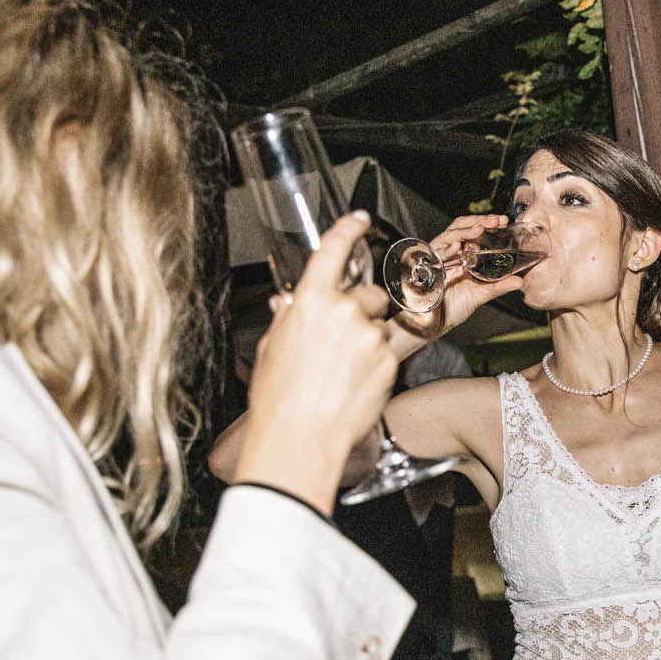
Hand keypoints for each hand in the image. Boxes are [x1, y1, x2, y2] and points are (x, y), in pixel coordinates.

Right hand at [236, 214, 399, 508]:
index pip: (334, 250)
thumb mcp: (271, 348)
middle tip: (341, 343)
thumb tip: (290, 304)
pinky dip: (375, 365)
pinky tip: (353, 385)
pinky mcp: (388, 361)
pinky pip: (387, 353)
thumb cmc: (278, 399)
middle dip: (359, 312)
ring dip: (368, 341)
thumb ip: (288, 318)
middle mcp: (344, 312)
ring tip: (343, 372)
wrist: (300, 439)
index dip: (348, 229)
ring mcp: (370, 336)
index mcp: (310, 301)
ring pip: (379, 326)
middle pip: (367, 295)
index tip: (360, 220)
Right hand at [390, 213, 528, 347]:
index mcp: (462, 255)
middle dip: (479, 221)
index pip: (474, 232)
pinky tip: (457, 246)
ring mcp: (438, 257)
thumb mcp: (480, 295)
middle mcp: (450, 253)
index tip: (504, 222)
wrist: (433, 323)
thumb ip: (499, 286)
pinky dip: (446, 248)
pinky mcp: (427, 266)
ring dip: (465, 230)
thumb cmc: (452, 308)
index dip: (487, 224)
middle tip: (496, 220)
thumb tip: (520, 281)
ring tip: (480, 228)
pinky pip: (435, 252)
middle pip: (462, 227)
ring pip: (449, 235)